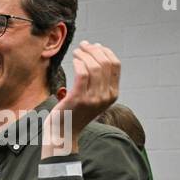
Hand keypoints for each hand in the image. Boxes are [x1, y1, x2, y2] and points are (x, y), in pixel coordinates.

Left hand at [42, 41, 119, 158]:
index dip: (106, 52)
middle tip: (84, 45)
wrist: (64, 133)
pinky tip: (74, 59)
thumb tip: (98, 53)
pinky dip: (79, 62)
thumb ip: (98, 80)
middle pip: (105, 63)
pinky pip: (82, 74)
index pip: (115, 65)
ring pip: (94, 67)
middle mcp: (106, 96)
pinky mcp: (79, 98)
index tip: (95, 46)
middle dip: (94, 50)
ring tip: (77, 51)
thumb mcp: (93, 97)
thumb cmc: (75, 113)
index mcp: (113, 94)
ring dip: (85, 54)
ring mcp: (93, 98)